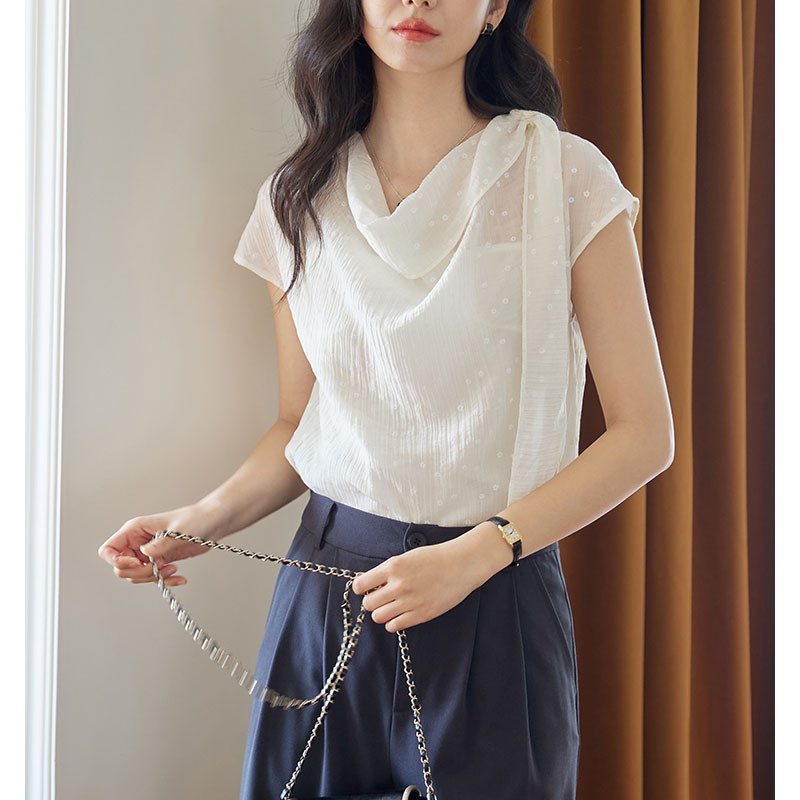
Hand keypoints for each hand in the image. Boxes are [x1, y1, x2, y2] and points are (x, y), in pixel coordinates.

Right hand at [96, 503, 222, 586]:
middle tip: (160, 567)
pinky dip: (165, 580)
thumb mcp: (179, 531)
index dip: (117, 561)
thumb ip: (161, 543)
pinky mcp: (159, 560)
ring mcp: (148, 553)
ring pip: (136, 575)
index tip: (138, 563)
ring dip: (153, 577)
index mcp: (135, 530)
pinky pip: (153, 577)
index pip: (108, 550)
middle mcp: (137, 542)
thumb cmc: (196, 519)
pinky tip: (180, 578)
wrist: (213, 523)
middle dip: (140, 573)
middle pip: (121, 568)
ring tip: (172, 570)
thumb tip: (144, 553)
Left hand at [351, 537, 486, 632]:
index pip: (360, 585)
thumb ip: (387, 570)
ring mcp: (410, 601)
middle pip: (368, 604)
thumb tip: (366, 581)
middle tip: (381, 597)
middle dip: (372, 601)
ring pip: (379, 617)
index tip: (365, 588)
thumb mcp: (407, 557)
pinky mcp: (421, 615)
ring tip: (392, 605)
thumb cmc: (436, 557)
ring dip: (382, 612)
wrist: (462, 564)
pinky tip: (401, 613)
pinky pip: (394, 626)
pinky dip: (393, 622)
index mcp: (393, 567)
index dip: (361, 588)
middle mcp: (399, 585)